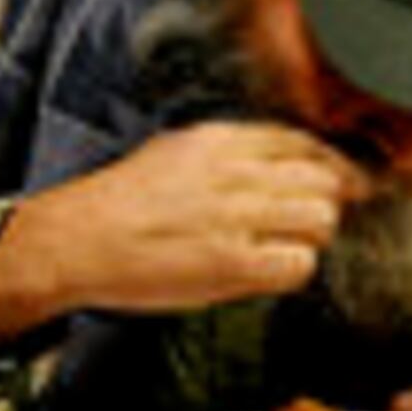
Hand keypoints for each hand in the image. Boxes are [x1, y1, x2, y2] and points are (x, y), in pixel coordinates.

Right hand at [0, 122, 366, 342]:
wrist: (73, 240)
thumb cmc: (115, 203)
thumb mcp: (170, 153)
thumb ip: (223, 154)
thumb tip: (275, 163)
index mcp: (215, 140)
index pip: (301, 142)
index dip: (328, 165)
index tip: (338, 181)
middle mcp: (231, 174)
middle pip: (323, 180)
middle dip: (326, 202)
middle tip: (309, 220)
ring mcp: (234, 220)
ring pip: (321, 220)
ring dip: (311, 236)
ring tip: (279, 246)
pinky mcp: (231, 266)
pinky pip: (299, 265)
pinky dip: (292, 270)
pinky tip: (265, 270)